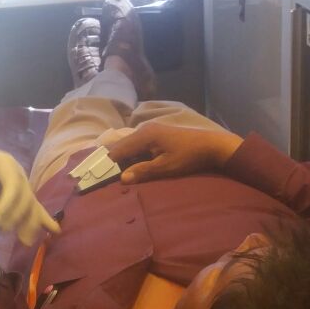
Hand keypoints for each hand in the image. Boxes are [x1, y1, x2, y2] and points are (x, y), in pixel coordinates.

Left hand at [0, 136, 59, 244]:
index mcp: (7, 165)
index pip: (13, 186)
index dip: (8, 204)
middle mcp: (18, 173)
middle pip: (26, 196)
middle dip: (18, 216)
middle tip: (3, 231)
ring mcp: (20, 182)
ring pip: (31, 203)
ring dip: (30, 222)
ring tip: (26, 242)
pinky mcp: (18, 191)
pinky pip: (31, 205)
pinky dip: (40, 217)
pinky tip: (54, 230)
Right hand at [105, 123, 243, 183]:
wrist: (212, 145)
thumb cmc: (189, 156)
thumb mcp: (166, 167)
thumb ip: (143, 171)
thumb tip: (122, 178)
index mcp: (144, 135)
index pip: (119, 149)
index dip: (108, 162)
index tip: (97, 174)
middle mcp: (144, 129)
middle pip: (122, 145)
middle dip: (113, 159)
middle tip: (103, 174)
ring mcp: (151, 130)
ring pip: (129, 144)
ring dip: (122, 157)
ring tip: (114, 171)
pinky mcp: (157, 134)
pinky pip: (138, 144)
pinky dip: (132, 154)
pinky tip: (131, 163)